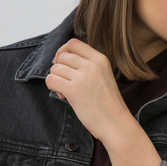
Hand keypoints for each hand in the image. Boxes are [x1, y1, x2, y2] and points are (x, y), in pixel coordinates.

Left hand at [46, 38, 161, 165]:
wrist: (116, 122)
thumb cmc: (108, 103)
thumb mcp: (103, 75)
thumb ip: (88, 65)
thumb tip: (61, 60)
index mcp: (100, 59)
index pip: (73, 43)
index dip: (63, 51)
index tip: (63, 63)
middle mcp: (92, 65)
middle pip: (62, 56)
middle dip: (59, 68)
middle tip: (66, 82)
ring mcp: (83, 76)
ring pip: (55, 68)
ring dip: (56, 80)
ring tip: (66, 91)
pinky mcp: (74, 90)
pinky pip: (51, 80)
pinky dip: (52, 87)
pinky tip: (63, 95)